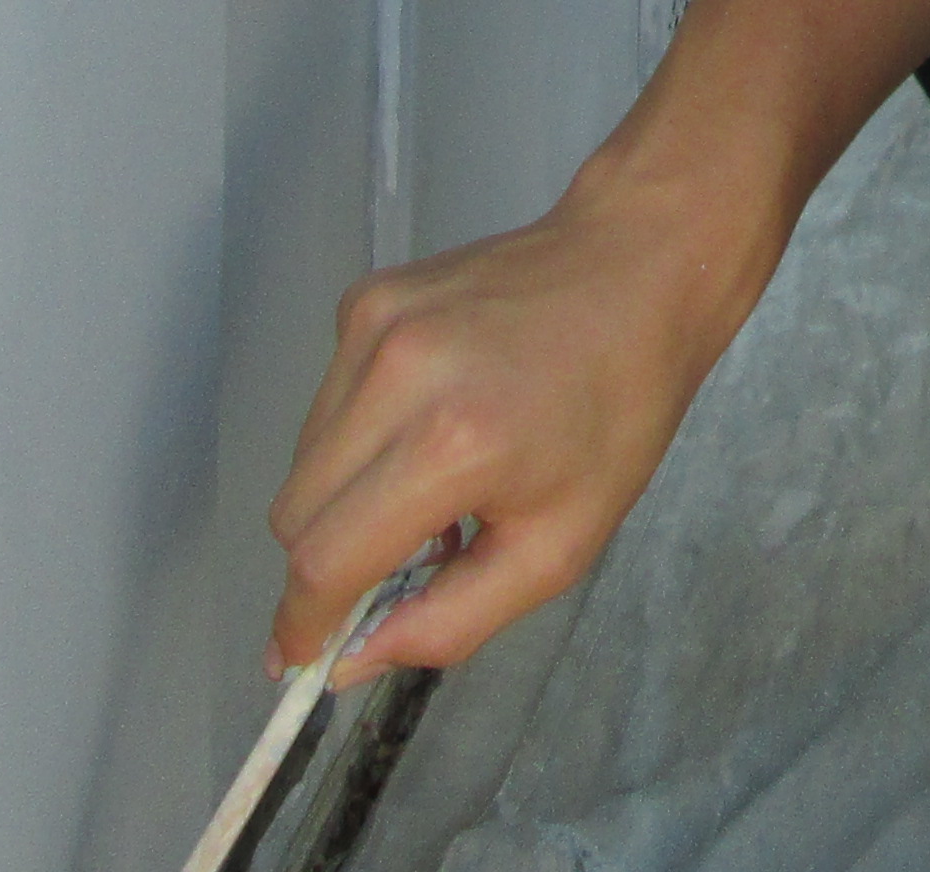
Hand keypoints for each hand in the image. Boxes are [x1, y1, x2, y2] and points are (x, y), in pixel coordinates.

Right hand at [263, 156, 777, 683]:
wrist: (634, 269)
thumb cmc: (616, 408)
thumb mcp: (560, 545)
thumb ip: (451, 620)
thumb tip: (352, 658)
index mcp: (454, 443)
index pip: (324, 559)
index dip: (303, 623)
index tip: (304, 660)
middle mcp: (398, 376)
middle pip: (295, 515)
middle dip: (327, 564)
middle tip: (395, 570)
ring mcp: (374, 325)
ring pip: (302, 462)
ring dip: (344, 499)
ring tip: (430, 488)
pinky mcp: (366, 299)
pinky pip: (326, 405)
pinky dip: (358, 439)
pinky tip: (429, 423)